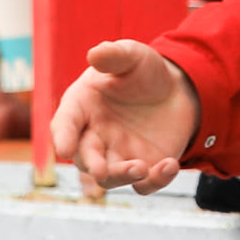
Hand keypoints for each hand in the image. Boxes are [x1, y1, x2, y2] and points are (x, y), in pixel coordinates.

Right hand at [51, 40, 198, 196]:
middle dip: (92, 166)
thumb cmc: (143, 71)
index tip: (64, 149)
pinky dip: (156, 180)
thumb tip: (95, 54)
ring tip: (140, 167)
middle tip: (101, 171)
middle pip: (85, 158)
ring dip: (122, 176)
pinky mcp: (144, 168)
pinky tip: (170, 165)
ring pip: (112, 177)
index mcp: (82, 107)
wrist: (177, 89)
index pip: (64, 125)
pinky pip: (145, 184)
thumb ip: (114, 55)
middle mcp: (95, 136)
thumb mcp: (132, 56)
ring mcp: (118, 155)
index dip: (63, 137)